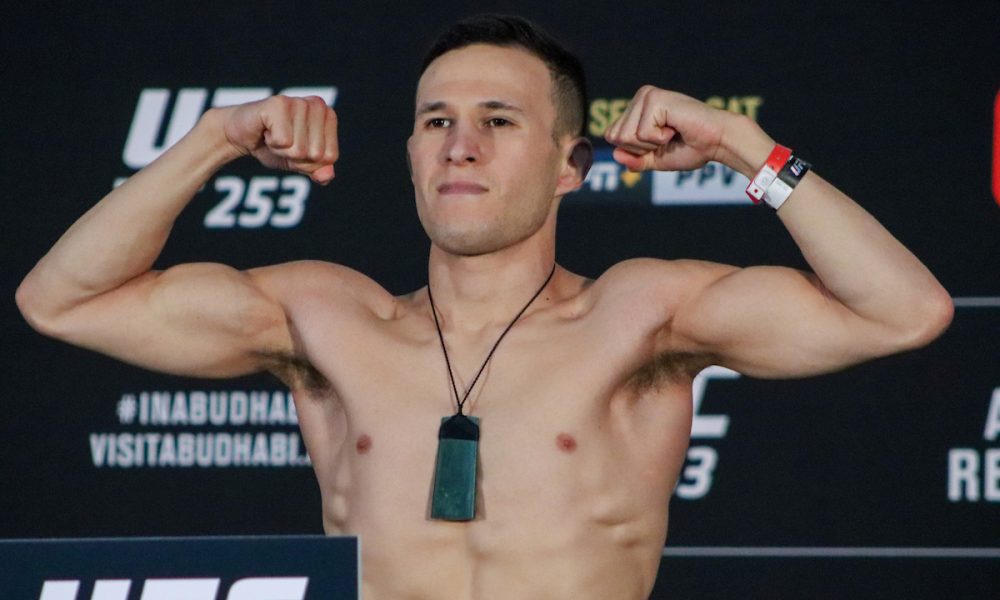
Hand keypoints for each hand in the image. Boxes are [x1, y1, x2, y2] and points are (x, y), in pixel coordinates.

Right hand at [220, 95, 338, 183]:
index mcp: (329, 115)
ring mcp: (299, 102)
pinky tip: (266, 130)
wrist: (241, 135)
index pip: (330, 156)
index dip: (309, 162)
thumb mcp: (300, 163)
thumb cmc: (275, 146)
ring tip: (274, 135)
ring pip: (299, 150)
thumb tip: (326, 177)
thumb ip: (317, 170)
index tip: (295, 148)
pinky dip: (272, 144)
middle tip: (282, 142)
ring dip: (282, 150)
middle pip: (316, 154)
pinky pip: (284, 142)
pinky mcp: (279, 104)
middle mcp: (317, 105)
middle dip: (295, 157)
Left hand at [604, 86, 731, 172]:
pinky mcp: (654, 98)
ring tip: (671, 132)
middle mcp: (640, 97)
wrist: (717, 142)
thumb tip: (615, 154)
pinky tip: (676, 127)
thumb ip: (635, 159)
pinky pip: (642, 133)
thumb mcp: (656, 159)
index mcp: (637, 108)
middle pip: (615, 137)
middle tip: (667, 138)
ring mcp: (646, 95)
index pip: (613, 136)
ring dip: (651, 144)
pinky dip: (660, 139)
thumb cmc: (692, 148)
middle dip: (641, 148)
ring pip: (626, 136)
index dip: (635, 150)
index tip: (660, 143)